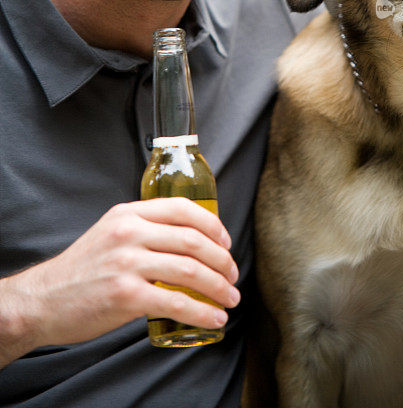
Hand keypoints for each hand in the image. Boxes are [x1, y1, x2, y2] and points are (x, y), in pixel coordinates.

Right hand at [0, 198, 239, 366]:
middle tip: (233, 275)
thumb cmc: (83, 269)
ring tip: (230, 299)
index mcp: (128, 214)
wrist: (44, 299)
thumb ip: (144, 229)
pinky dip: (202, 312)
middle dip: (222, 260)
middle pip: (192, 240)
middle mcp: (129, 233)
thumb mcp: (111, 233)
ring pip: (189, 270)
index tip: (226, 242)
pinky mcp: (126, 296)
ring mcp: (127, 263)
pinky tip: (213, 318)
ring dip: (218, 287)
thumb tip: (190, 240)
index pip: (182, 208)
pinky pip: (176, 303)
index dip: (212, 225)